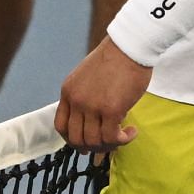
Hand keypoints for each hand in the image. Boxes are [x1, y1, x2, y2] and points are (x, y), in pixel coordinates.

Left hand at [54, 37, 151, 154]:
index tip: (84, 143)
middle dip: (90, 147)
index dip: (71, 140)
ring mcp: (92, 106)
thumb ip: (84, 97)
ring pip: (94, 141)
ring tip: (123, 136)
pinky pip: (113, 137)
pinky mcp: (111, 110)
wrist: (128, 47)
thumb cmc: (113, 60)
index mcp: (68, 91)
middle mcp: (77, 101)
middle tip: (106, 144)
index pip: (61, 126)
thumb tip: (91, 122)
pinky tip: (132, 131)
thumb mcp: (86, 77)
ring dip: (110, 144)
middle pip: (76, 138)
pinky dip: (123, 140)